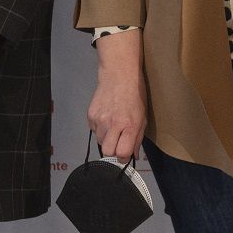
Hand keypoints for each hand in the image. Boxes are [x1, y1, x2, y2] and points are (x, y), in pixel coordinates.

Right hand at [87, 29, 147, 161]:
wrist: (118, 76)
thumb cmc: (135, 95)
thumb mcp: (143, 116)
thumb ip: (138, 138)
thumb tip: (134, 155)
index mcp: (129, 125)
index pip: (122, 154)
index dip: (124, 157)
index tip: (126, 153)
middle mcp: (113, 124)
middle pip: (108, 152)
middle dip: (114, 151)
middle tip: (119, 142)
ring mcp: (100, 120)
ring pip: (100, 142)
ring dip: (107, 139)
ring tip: (113, 126)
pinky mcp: (90, 116)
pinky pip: (94, 131)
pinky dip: (100, 129)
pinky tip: (106, 118)